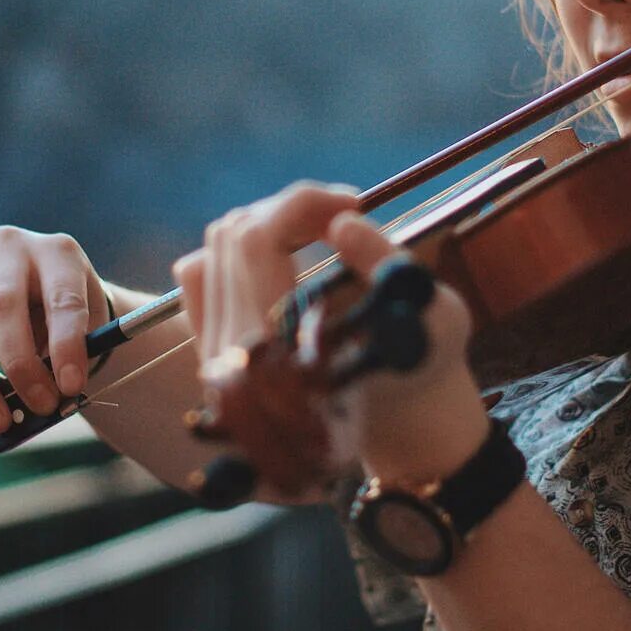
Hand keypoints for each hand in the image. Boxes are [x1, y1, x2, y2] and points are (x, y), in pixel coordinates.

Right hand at [0, 227, 110, 433]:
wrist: (41, 298)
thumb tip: (12, 406)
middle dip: (20, 365)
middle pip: (3, 307)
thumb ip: (56, 363)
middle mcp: (10, 247)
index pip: (62, 299)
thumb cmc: (67, 321)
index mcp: (58, 252)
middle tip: (40, 406)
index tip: (72, 387)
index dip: (67, 345)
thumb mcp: (79, 334)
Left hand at [172, 182, 483, 480]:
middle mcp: (229, 353)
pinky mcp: (212, 350)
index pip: (258, 241)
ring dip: (268, 223)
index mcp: (275, 351)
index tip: (355, 203)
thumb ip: (383, 264)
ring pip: (215, 248)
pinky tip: (282, 254)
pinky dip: (237, 250)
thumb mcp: (429, 321)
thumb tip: (342, 222)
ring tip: (318, 229)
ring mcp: (212, 353)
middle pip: (234, 236)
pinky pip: (201, 277)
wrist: (393, 427)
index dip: (304, 203)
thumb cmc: (421, 376)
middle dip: (291, 209)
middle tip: (342, 214)